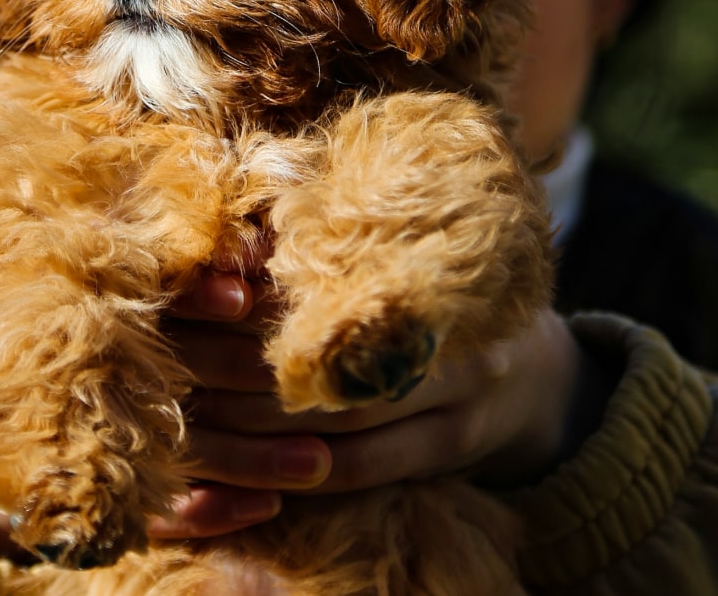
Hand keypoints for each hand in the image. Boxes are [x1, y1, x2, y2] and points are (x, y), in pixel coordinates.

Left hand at [150, 272, 606, 540]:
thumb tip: (236, 243)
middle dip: (244, 381)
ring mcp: (460, 398)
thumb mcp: (397, 259)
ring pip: (345, 429)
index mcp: (425, 275)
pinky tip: (252, 470)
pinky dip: (306, 473)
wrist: (537, 368)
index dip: (255, 310)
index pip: (326, 296)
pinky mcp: (455, 448)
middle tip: (179, 378)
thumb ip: (326, 243)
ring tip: (197, 424)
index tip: (196, 309)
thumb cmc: (436, 298)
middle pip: (329, 368)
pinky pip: (370, 469)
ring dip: (262, 436)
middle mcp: (449, 335)